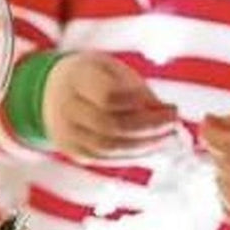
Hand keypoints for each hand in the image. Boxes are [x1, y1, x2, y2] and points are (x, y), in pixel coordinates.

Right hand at [43, 53, 177, 160]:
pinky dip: (131, 155)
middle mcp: (65, 106)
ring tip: (167, 138)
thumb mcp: (116, 71)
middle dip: (150, 129)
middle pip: (111, 127)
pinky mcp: (73, 151)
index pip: (109, 97)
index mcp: (76, 77)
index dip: (141, 104)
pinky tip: (150, 147)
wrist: (55, 90)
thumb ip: (140, 91)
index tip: (168, 104)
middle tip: (175, 124)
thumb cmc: (96, 76)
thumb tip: (167, 115)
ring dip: (144, 146)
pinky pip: (105, 159)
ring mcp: (65, 132)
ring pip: (109, 148)